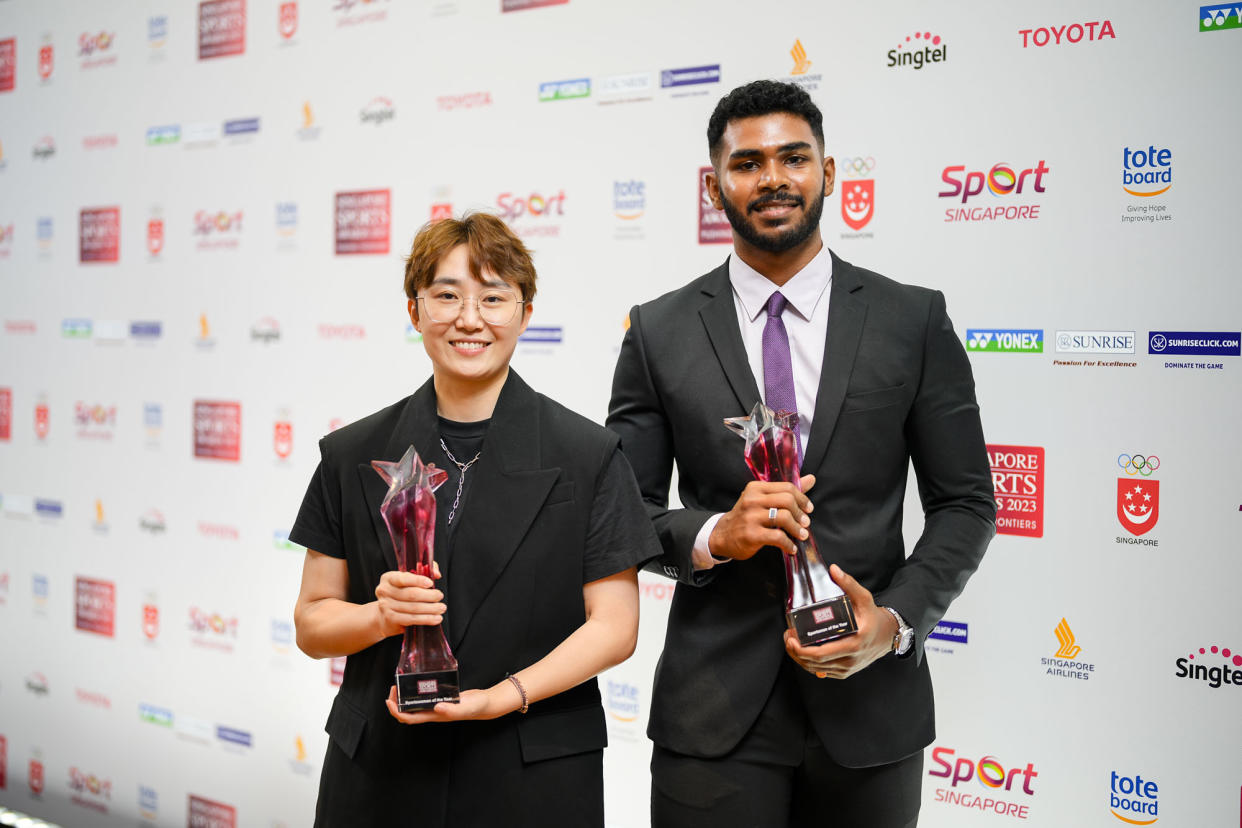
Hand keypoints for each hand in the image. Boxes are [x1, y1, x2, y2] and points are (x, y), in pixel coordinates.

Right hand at [374, 563, 444, 638]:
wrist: (386, 615)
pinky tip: (436, 618)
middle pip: (411, 594)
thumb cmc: (402, 593)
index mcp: (389, 578)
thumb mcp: (410, 579)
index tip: (430, 583)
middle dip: (429, 596)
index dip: (418, 580)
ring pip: (413, 608)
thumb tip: (436, 574)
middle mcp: (385, 591)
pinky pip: (411, 619)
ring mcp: (386, 606)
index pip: (403, 578)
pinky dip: (426, 619)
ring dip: (430, 609)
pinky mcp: (390, 619)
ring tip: (441, 608)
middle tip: (440, 596)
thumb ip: (424, 571)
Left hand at [385, 684, 513, 724]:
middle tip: (393, 688)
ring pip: (413, 706)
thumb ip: (452, 710)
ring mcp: (435, 707)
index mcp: (434, 716)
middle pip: (407, 713)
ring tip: (398, 686)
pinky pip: (422, 699)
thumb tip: (436, 708)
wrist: (485, 703)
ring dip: (402, 699)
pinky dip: (414, 693)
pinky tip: (414, 684)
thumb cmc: (476, 707)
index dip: (396, 712)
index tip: (390, 700)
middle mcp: (432, 713)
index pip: (409, 718)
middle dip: (395, 704)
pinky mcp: (440, 699)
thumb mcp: (465, 707)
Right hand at [708, 475, 815, 560]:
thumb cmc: (747, 516)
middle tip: (806, 523)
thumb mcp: (762, 499)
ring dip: (797, 529)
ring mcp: (751, 517)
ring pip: (784, 518)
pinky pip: (778, 537)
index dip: (802, 498)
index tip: (808, 509)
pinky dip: (789, 544)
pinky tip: (791, 548)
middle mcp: (752, 500)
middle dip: (800, 513)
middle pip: (787, 500)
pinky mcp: (751, 534)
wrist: (722, 535)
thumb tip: (811, 479)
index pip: (786, 487)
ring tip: (801, 535)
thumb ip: (785, 490)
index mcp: (756, 488)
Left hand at [783, 564, 898, 679]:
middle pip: (815, 663)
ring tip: (791, 644)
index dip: (802, 650)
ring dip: (800, 659)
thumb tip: (833, 570)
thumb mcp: (864, 598)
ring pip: (817, 669)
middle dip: (796, 652)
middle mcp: (850, 659)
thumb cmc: (874, 617)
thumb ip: (848, 583)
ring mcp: (848, 668)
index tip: (791, 639)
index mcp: (854, 643)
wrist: (888, 635)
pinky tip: (802, 653)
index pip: (822, 654)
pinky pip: (823, 672)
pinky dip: (810, 665)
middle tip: (787, 638)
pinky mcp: (846, 672)